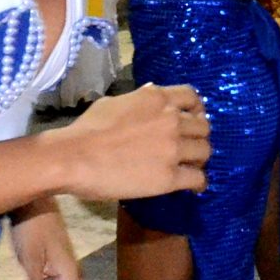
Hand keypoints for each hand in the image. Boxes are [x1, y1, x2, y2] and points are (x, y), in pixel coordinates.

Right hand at [54, 83, 209, 200]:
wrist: (74, 157)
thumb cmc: (88, 129)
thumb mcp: (115, 101)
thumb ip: (139, 98)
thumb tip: (152, 92)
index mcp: (157, 98)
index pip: (193, 97)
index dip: (197, 110)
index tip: (193, 120)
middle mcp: (171, 119)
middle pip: (203, 126)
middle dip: (198, 137)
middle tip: (190, 148)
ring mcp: (173, 148)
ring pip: (205, 151)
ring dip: (199, 159)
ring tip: (191, 167)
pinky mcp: (169, 176)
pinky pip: (197, 178)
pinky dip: (198, 183)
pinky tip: (193, 187)